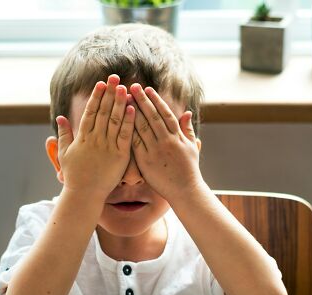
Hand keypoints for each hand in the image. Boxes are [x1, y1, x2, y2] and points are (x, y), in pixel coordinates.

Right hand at [55, 75, 134, 201]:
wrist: (85, 194)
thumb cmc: (74, 176)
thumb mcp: (64, 153)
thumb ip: (63, 134)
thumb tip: (60, 117)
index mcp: (83, 137)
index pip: (91, 112)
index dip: (96, 96)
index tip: (101, 83)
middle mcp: (95, 139)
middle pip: (104, 111)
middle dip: (110, 93)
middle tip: (115, 77)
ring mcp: (108, 147)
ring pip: (115, 120)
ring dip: (120, 102)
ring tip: (125, 87)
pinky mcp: (120, 156)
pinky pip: (126, 135)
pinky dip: (129, 121)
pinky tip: (133, 108)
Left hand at [129, 83, 202, 202]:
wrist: (185, 190)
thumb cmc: (189, 169)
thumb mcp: (192, 147)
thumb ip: (187, 129)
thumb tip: (186, 112)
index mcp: (177, 136)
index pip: (165, 113)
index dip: (155, 100)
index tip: (147, 89)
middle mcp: (166, 141)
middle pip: (152, 116)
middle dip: (141, 100)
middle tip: (132, 87)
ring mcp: (155, 151)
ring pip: (142, 127)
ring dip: (132, 112)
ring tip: (123, 100)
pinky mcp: (146, 161)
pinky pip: (135, 143)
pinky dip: (128, 131)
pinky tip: (120, 121)